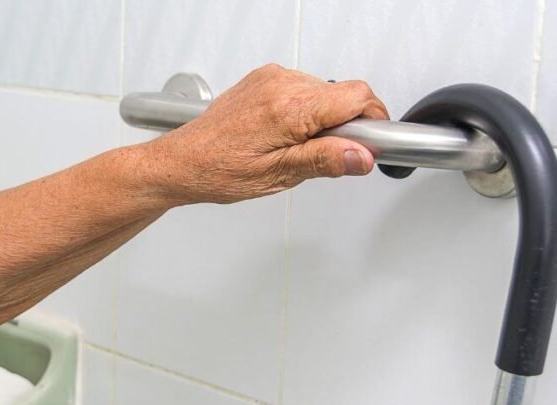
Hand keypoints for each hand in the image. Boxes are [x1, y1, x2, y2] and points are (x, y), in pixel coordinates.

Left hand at [142, 64, 388, 204]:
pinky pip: (302, 89)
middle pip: (343, 94)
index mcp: (289, 107)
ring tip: (296, 148)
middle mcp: (281, 83)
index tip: (370, 144)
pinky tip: (283, 134)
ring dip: (323, 119)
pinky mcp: (263, 79)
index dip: (373, 120)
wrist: (183, 161)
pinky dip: (304, 111)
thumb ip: (325, 161)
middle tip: (324, 156)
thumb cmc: (219, 171)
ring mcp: (270, 77)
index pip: (357, 96)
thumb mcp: (278, 175)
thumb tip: (362, 155)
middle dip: (345, 125)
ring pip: (324, 92)